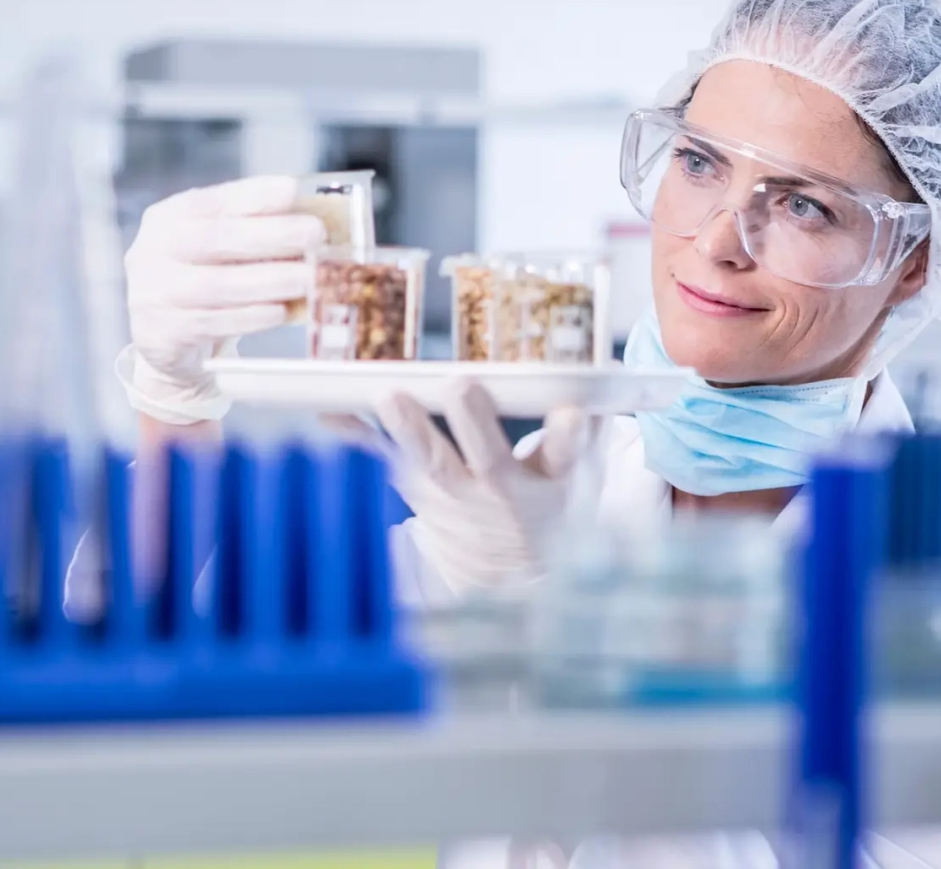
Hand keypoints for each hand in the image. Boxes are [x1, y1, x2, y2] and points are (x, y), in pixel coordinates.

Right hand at [119, 176, 323, 423]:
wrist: (159, 339)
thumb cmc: (200, 281)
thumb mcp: (216, 249)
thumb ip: (250, 230)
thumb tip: (309, 219)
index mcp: (168, 218)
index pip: (213, 201)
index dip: (254, 195)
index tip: (292, 191)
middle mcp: (153, 251)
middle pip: (217, 238)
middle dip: (272, 235)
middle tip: (315, 234)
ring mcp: (153, 293)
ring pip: (217, 285)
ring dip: (269, 280)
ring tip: (308, 277)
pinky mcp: (163, 332)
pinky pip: (213, 323)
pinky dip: (251, 317)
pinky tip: (280, 312)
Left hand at [376, 382, 604, 595]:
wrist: (506, 571)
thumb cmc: (544, 504)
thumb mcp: (580, 475)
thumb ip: (589, 426)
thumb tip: (607, 370)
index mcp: (549, 484)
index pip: (565, 458)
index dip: (568, 435)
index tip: (570, 414)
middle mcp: (500, 492)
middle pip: (490, 459)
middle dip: (475, 424)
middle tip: (464, 388)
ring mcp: (454, 497)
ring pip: (432, 464)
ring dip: (410, 429)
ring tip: (391, 397)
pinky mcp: (417, 493)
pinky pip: (384, 463)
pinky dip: (357, 438)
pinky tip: (332, 413)